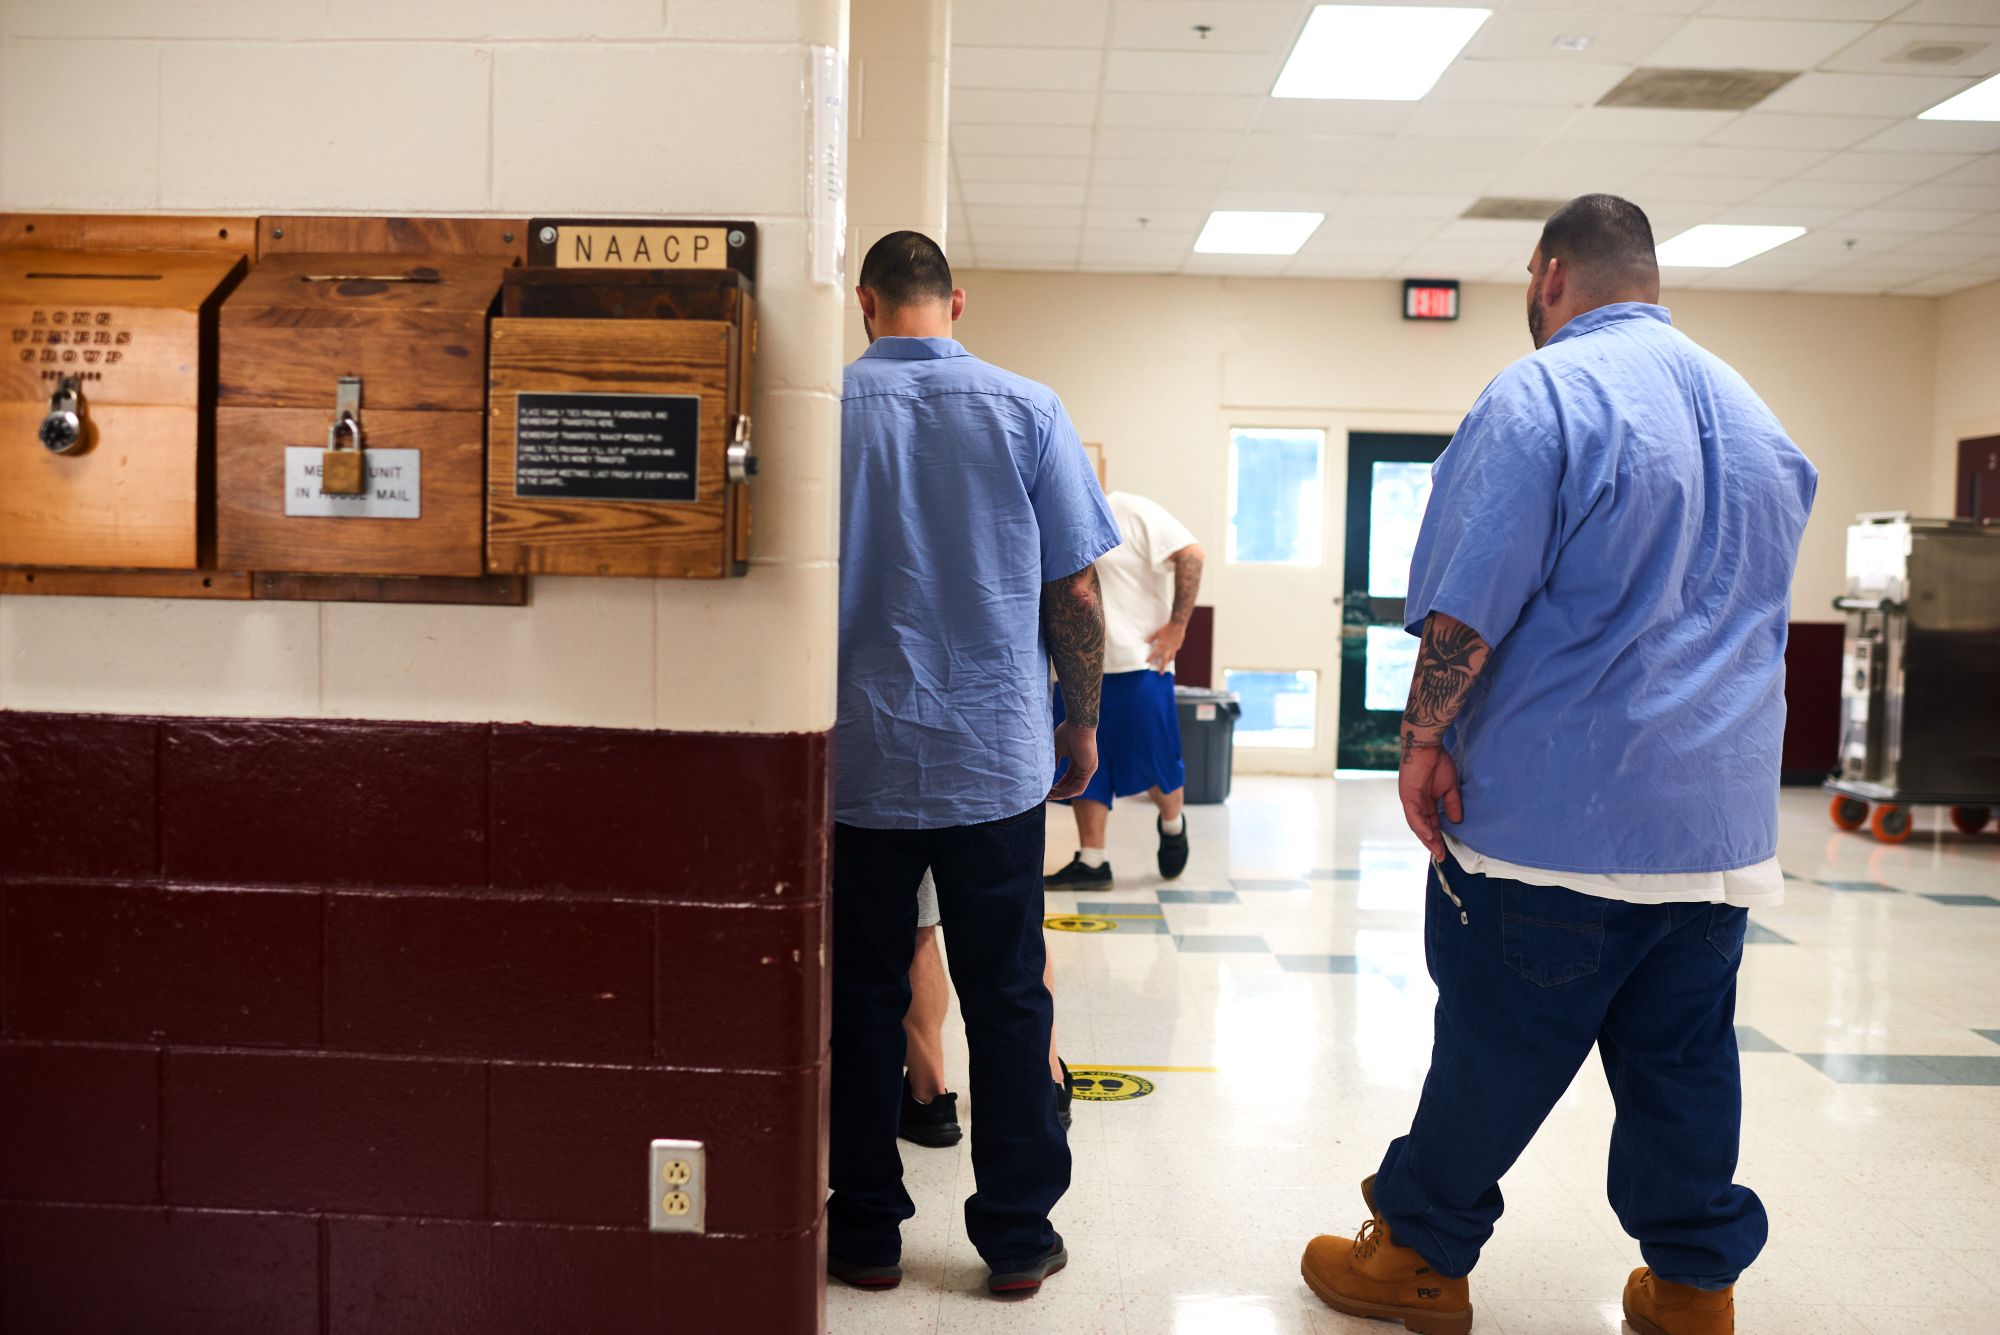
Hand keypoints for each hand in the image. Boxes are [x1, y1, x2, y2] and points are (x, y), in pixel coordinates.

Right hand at [1049, 722, 1098, 799]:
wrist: (1078, 725)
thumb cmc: (1067, 733)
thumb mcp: (1057, 749)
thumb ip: (1054, 761)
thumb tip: (1047, 772)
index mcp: (1077, 760)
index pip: (1069, 776)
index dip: (1059, 784)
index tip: (1048, 788)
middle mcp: (1084, 766)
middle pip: (1072, 784)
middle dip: (1060, 791)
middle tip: (1048, 795)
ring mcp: (1088, 769)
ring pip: (1076, 788)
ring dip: (1063, 794)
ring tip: (1051, 796)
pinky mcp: (1089, 770)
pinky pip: (1079, 787)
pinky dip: (1068, 792)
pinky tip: (1058, 793)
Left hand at [1145, 621, 1186, 672]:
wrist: (1177, 625)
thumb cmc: (1166, 628)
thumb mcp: (1157, 632)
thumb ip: (1151, 638)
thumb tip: (1144, 642)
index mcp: (1161, 646)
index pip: (1154, 655)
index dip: (1150, 659)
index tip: (1146, 663)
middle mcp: (1167, 649)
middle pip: (1164, 661)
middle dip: (1162, 668)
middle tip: (1161, 674)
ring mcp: (1173, 649)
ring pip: (1171, 658)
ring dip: (1168, 663)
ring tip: (1167, 665)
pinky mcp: (1178, 646)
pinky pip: (1175, 653)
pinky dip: (1173, 655)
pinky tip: (1172, 654)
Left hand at [1398, 742, 1463, 860]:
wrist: (1427, 746)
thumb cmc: (1438, 763)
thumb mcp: (1450, 788)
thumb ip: (1452, 805)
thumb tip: (1457, 821)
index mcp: (1426, 802)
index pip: (1432, 824)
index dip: (1438, 838)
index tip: (1445, 851)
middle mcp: (1416, 804)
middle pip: (1423, 828)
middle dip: (1432, 843)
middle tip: (1441, 856)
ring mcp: (1411, 801)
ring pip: (1417, 824)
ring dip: (1426, 838)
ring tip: (1436, 850)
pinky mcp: (1407, 796)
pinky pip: (1414, 815)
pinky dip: (1421, 826)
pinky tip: (1429, 835)